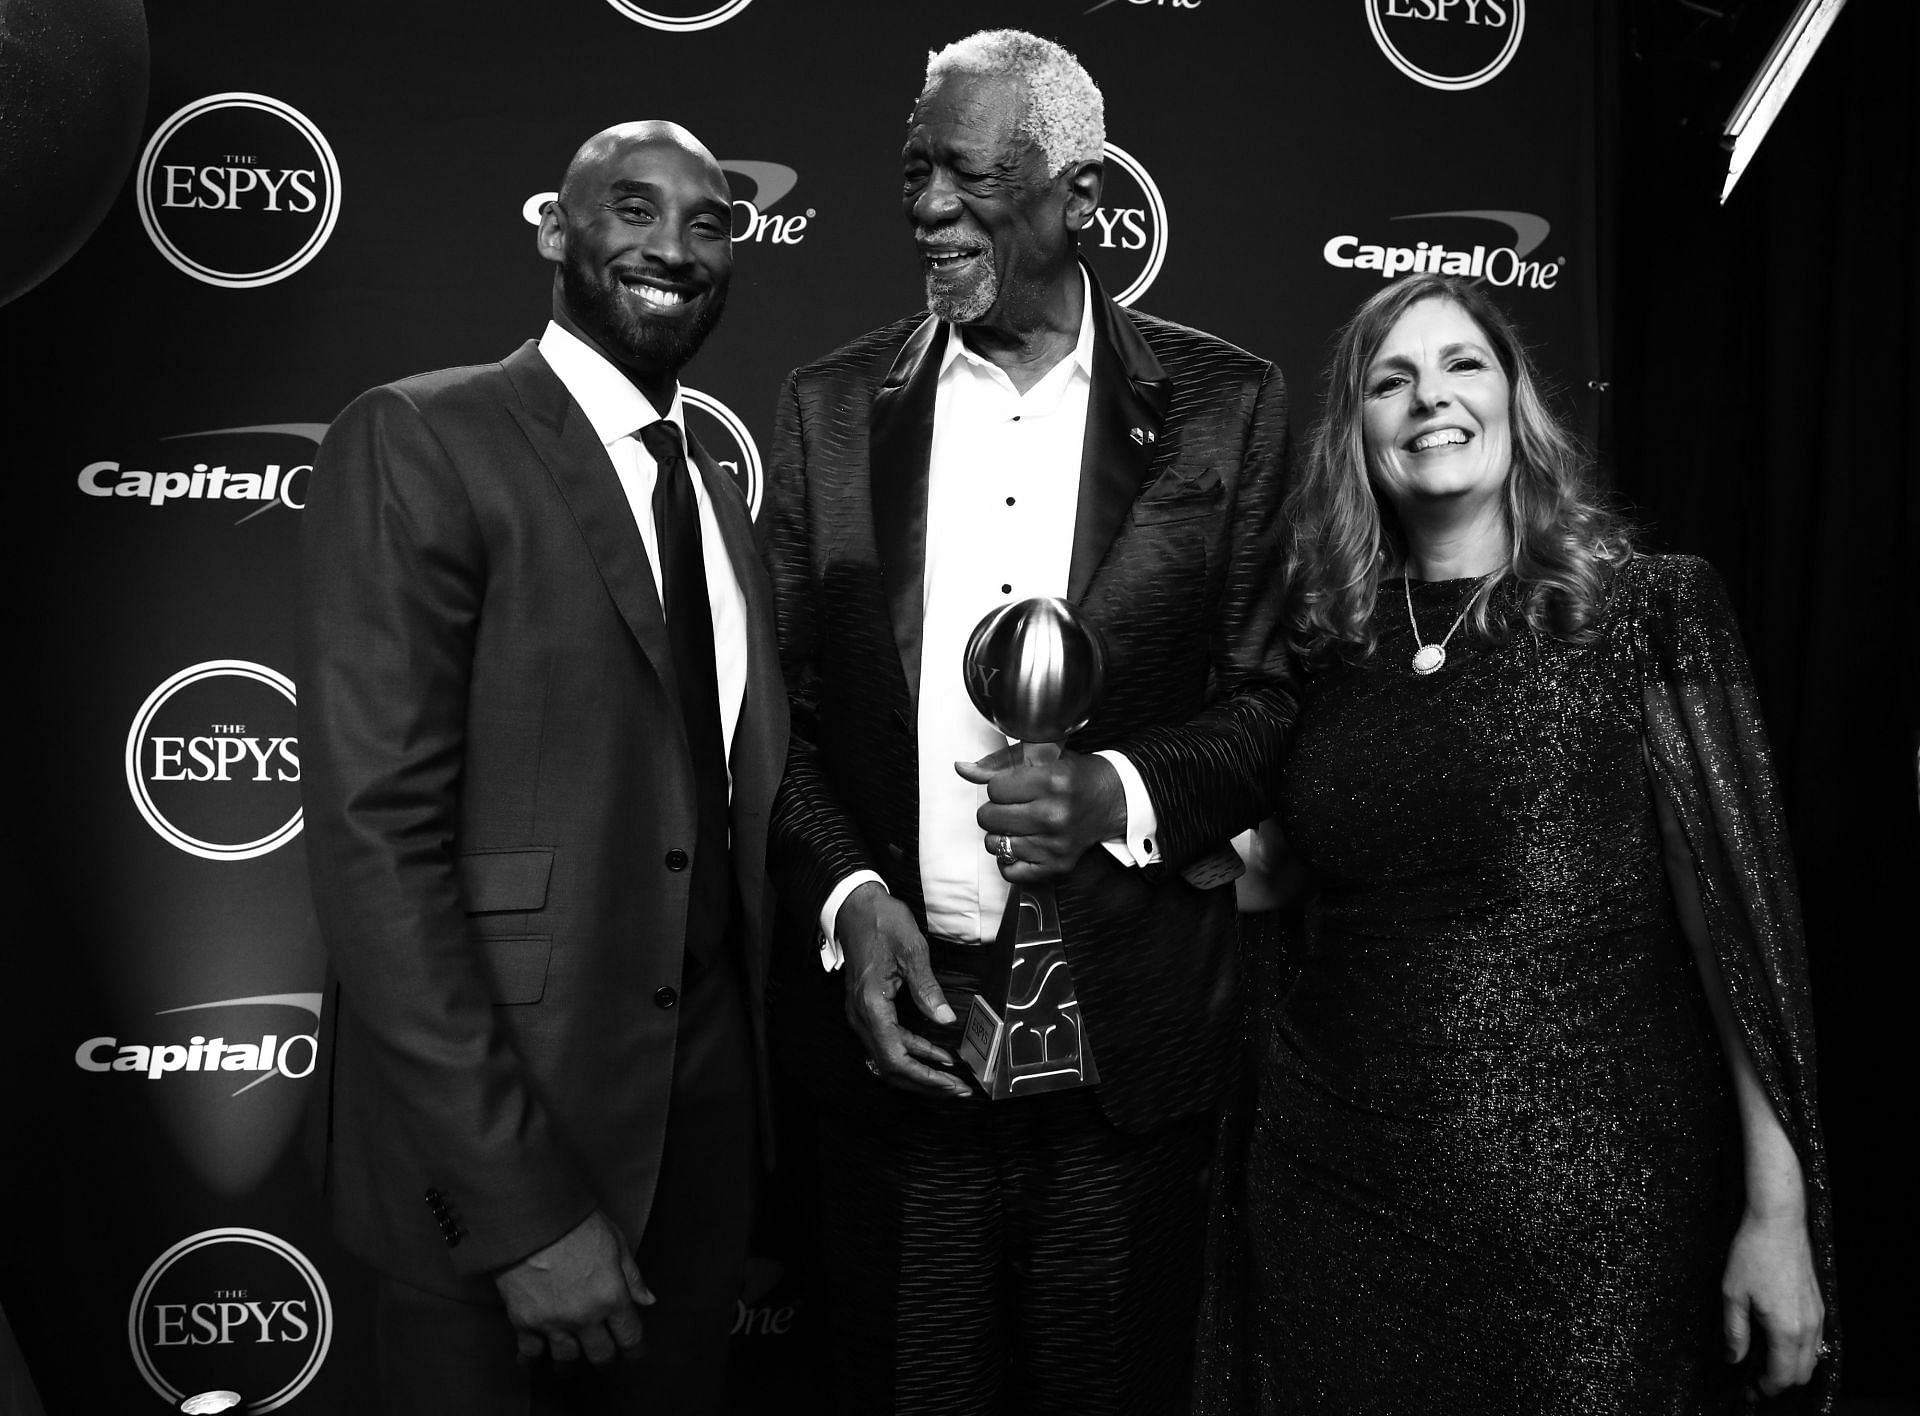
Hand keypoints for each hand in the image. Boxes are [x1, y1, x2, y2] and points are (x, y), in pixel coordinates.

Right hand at [494, 1209, 651, 1366]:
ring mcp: (554, 1322)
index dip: (634, 1347)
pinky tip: (535, 1361)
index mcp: (612, 1296)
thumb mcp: (616, 1242)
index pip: (629, 1335)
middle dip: (606, 1356)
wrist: (531, 1218)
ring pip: (568, 1359)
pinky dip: (533, 1359)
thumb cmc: (577, 1223)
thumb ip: (632, 1277)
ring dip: (572, 1361)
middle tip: (605, 1354)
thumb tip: (648, 1301)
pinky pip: (530, 1352)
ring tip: (572, 1360)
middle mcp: (585, 1316)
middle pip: (601, 1354)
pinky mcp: (525, 1321)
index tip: (633, 1351)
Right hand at [837, 883, 970, 1098]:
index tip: (950, 1084)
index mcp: (871, 1004)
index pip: (895, 1057)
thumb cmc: (881, 922)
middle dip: (925, 1082)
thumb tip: (944, 1019)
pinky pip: (887, 1041)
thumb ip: (927, 988)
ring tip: (951, 1077)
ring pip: (888, 1057)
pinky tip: (934, 1053)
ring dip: (919, 1070)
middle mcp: (861, 1015)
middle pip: (891, 1066)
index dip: (924, 1076)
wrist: (855, 906)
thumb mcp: (911, 950)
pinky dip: (911, 1052)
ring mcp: (861, 1014)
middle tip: (957, 1089)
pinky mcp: (866, 1009)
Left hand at [957, 746, 1124, 882]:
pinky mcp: (1057, 866)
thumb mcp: (1041, 758)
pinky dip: (1009, 859)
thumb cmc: (1074, 777)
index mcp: (1052, 782)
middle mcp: (1054, 815)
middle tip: (1015, 805)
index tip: (1014, 786)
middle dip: (995, 809)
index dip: (1000, 786)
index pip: (994, 789)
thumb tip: (960, 769)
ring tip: (1018, 824)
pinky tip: (1022, 844)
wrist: (1112, 800)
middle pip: (989, 817)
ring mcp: (1055, 844)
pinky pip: (1010, 871)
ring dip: (1000, 834)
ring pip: (995, 844)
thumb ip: (998, 763)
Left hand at [1722, 1209, 1823, 1394]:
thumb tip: (1733, 1358)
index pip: (1782, 1377)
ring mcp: (1818, 1316)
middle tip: (1753, 1379)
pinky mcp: (1819, 1304)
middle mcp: (1809, 1328)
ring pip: (1812, 1358)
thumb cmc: (1752, 1254)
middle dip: (1779, 1382)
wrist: (1779, 1222)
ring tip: (1763, 1360)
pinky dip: (1800, 1350)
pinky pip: (1815, 1340)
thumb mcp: (1733, 1294)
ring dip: (1791, 1366)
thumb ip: (1735, 1332)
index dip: (1764, 1388)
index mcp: (1787, 1330)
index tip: (1747, 1389)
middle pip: (1802, 1374)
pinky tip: (1777, 1340)